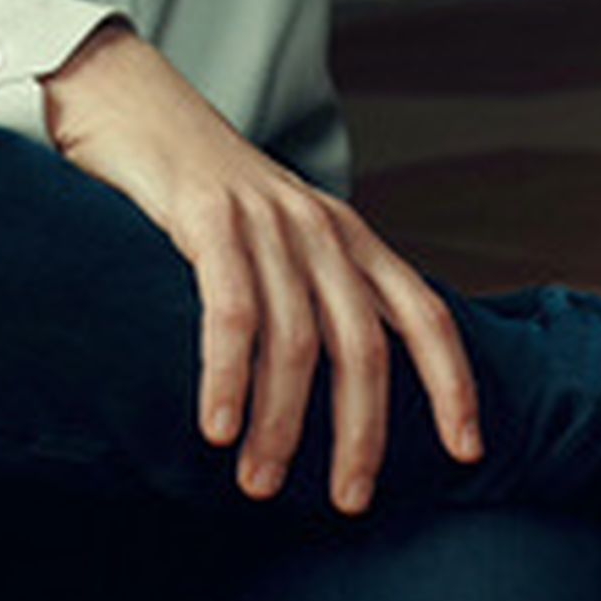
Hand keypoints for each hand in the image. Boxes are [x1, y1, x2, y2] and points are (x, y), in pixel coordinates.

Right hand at [40, 21, 478, 511]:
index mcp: (349, 237)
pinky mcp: (209, 217)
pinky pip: (231, 311)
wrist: (133, 100)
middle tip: (349, 500)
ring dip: (283, 424)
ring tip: (260, 485)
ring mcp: (268, 221)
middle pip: (365, 345)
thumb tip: (334, 383)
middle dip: (363, 431)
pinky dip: (228, 376)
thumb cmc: (201, 190)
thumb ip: (312, 293)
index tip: (468, 451)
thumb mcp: (279, 238)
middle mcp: (322, 227)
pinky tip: (217, 428)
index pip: (425, 314)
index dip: (453, 384)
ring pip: (297, 341)